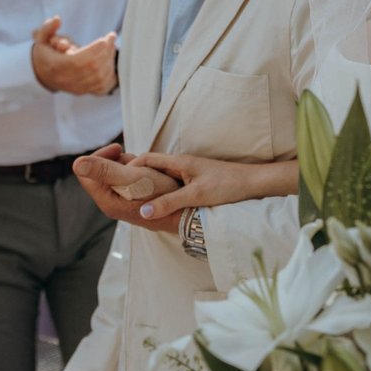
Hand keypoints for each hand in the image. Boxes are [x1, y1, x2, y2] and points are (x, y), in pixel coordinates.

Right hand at [31, 16, 116, 94]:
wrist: (42, 74)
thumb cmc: (45, 53)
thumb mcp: (41, 38)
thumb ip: (47, 27)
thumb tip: (57, 19)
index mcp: (55, 66)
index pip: (77, 61)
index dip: (94, 50)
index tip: (105, 39)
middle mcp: (66, 79)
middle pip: (92, 68)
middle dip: (106, 52)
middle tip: (111, 38)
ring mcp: (76, 87)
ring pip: (100, 77)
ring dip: (109, 60)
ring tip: (112, 46)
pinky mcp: (84, 91)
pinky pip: (102, 86)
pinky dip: (110, 73)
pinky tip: (111, 60)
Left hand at [71, 144, 182, 231]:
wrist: (187, 212)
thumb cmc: (162, 195)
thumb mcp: (134, 178)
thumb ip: (104, 170)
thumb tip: (76, 164)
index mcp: (106, 199)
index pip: (87, 171)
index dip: (100, 155)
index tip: (119, 148)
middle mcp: (112, 202)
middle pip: (102, 171)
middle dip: (118, 160)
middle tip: (137, 161)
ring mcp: (124, 202)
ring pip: (117, 174)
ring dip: (130, 165)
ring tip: (148, 169)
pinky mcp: (135, 200)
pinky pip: (130, 180)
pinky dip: (139, 172)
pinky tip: (152, 175)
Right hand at [131, 152, 287, 221]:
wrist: (254, 183)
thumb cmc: (228, 185)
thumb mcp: (196, 195)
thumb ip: (169, 203)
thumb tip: (143, 212)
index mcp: (180, 162)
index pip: (147, 159)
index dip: (130, 167)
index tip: (117, 179)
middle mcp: (183, 164)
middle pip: (152, 166)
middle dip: (136, 176)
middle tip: (121, 191)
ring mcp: (190, 172)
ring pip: (162, 176)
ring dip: (149, 184)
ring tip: (136, 199)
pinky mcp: (197, 180)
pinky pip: (172, 182)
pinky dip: (162, 189)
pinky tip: (161, 201)